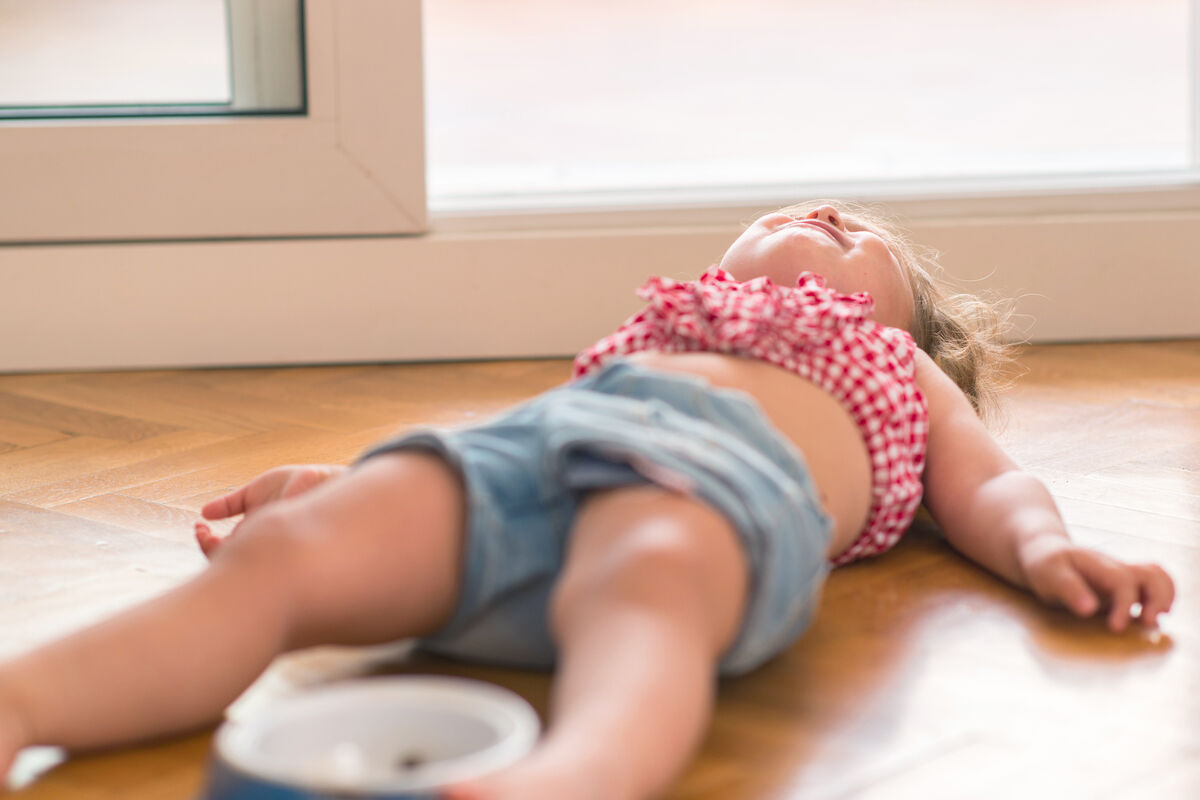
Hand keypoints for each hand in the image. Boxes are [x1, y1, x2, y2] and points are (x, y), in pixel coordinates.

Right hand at [194, 464, 347, 557]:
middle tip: (204, 534)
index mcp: (255, 535)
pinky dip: (252, 548)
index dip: (208, 543)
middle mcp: (265, 546)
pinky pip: (270, 558)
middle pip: (231, 564)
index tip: (200, 528)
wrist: (329, 481)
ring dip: (226, 552)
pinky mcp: (292, 549)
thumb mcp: (259, 491)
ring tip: (219, 533)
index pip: (225, 551)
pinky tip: (246, 531)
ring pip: (246, 566)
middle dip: (212, 551)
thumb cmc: (299, 484)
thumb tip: (204, 512)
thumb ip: (232, 503)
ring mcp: (277, 550)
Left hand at [1019, 538, 1174, 631]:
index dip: (1124, 606)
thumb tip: (1089, 609)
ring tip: (1153, 621)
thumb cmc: (1045, 565)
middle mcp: (1116, 569)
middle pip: (1153, 575)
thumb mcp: (1048, 574)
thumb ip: (1068, 589)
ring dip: (1164, 598)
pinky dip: (1159, 599)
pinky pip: (1152, 585)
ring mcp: (1122, 576)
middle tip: (1148, 622)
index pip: (1123, 582)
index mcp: (1098, 565)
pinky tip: (1146, 617)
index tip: (1116, 628)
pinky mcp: (1123, 587)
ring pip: (1158, 577)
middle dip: (1158, 599)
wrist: (1044, 552)